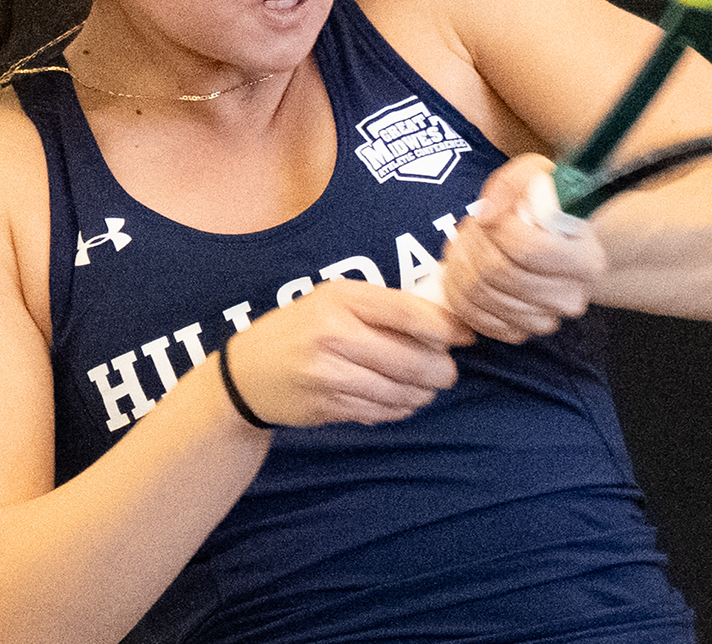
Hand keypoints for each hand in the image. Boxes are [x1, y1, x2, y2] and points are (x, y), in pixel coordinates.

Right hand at [223, 278, 474, 426]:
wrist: (246, 373)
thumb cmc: (302, 329)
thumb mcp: (335, 301)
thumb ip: (383, 307)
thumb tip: (445, 324)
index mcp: (343, 298)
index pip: (411, 313)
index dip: (447, 328)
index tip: (466, 337)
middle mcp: (334, 334)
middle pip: (412, 360)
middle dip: (441, 371)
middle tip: (447, 373)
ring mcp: (328, 373)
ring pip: (401, 391)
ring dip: (422, 394)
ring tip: (424, 388)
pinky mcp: (326, 405)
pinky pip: (381, 412)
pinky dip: (399, 409)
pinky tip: (398, 401)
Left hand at [437, 155, 607, 342]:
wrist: (553, 240)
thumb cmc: (545, 205)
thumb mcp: (536, 175)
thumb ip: (512, 183)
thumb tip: (487, 216)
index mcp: (587, 260)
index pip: (529, 250)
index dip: (496, 229)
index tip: (487, 213)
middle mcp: (571, 297)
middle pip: (500, 274)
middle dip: (472, 245)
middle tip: (468, 228)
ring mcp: (546, 320)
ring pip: (483, 296)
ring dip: (459, 266)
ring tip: (464, 245)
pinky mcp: (520, 332)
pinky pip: (477, 320)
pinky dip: (458, 295)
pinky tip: (461, 272)